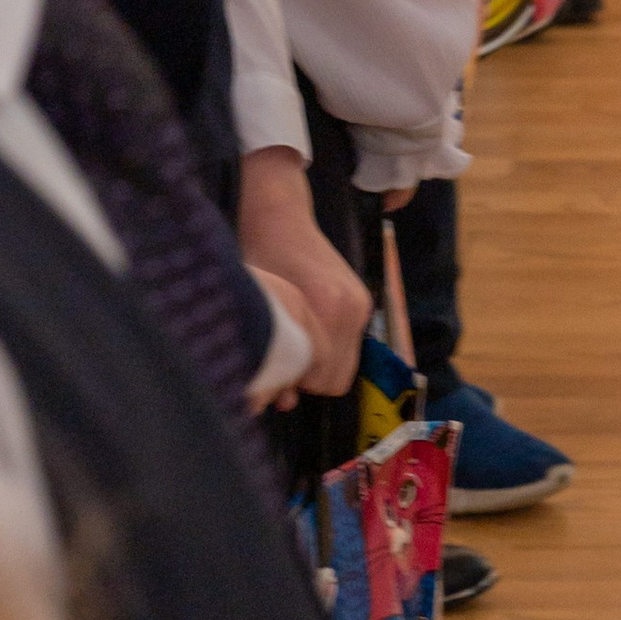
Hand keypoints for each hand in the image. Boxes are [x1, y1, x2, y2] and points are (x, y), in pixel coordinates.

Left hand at [235, 147, 369, 394]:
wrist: (279, 217)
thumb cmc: (258, 262)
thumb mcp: (261, 311)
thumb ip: (275, 356)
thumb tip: (283, 402)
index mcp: (327, 310)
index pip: (326, 382)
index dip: (298, 383)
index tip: (277, 369)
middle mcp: (352, 309)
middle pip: (340, 378)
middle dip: (310, 378)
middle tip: (283, 361)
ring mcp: (360, 303)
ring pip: (347, 363)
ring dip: (322, 363)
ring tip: (295, 345)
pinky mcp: (362, 298)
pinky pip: (351, 343)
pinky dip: (332, 346)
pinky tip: (308, 330)